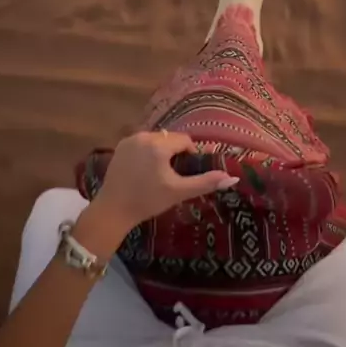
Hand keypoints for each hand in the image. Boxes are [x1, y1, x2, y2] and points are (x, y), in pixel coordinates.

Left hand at [94, 131, 237, 231]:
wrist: (113, 210)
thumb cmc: (148, 201)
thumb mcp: (179, 192)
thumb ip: (206, 182)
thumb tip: (232, 178)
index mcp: (159, 145)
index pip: (184, 140)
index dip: (189, 155)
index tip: (185, 173)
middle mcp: (144, 136)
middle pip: (169, 138)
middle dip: (174, 153)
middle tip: (172, 175)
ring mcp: (129, 140)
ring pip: (155, 140)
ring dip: (160, 152)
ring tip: (158, 174)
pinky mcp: (120, 147)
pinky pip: (141, 143)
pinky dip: (146, 153)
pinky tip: (143, 172)